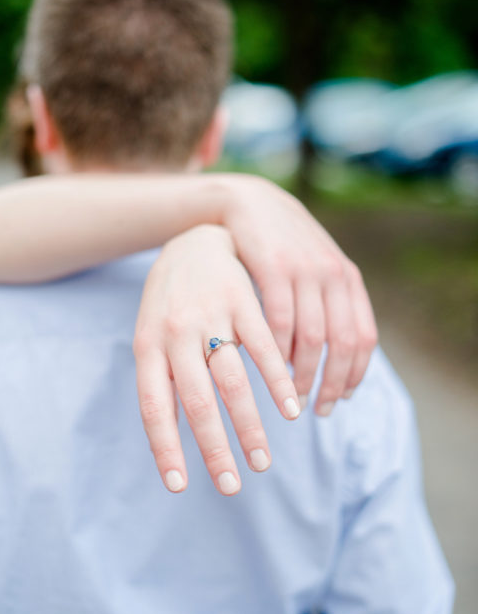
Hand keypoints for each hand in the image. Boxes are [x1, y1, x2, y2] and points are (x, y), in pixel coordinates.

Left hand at [133, 225, 301, 494]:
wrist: (192, 241)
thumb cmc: (169, 305)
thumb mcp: (153, 340)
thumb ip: (164, 385)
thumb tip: (174, 442)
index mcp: (148, 347)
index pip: (153, 407)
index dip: (165, 447)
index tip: (179, 486)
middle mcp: (175, 334)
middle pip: (196, 400)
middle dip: (213, 447)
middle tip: (230, 486)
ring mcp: (210, 316)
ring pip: (232, 380)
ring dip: (249, 424)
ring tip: (262, 462)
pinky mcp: (243, 302)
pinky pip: (262, 347)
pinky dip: (277, 380)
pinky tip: (291, 409)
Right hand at [223, 177, 376, 414]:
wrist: (250, 203)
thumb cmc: (281, 245)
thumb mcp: (314, 269)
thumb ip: (328, 304)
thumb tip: (335, 354)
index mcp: (348, 280)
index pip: (363, 337)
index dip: (355, 374)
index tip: (342, 399)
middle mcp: (333, 276)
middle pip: (342, 342)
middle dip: (332, 382)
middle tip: (319, 409)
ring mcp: (305, 271)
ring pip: (312, 336)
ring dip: (302, 373)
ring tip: (292, 395)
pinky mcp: (274, 267)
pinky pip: (279, 319)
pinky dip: (276, 349)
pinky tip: (269, 367)